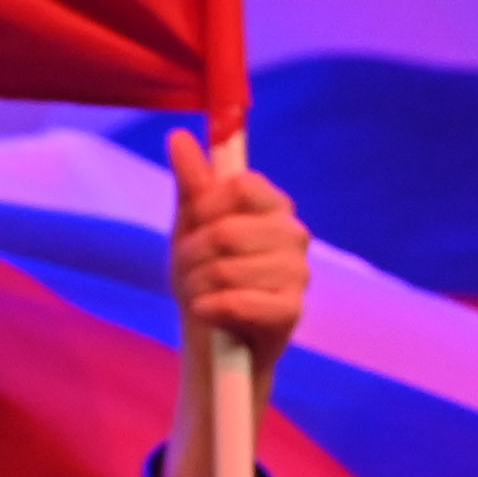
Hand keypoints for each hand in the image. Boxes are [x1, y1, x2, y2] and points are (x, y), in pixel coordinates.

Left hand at [160, 125, 308, 476]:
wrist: (214, 340)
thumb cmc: (205, 277)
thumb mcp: (191, 227)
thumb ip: (192, 184)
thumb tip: (179, 136)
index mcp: (273, 208)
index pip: (244, 186)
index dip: (208, 206)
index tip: (195, 226)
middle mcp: (294, 235)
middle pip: (228, 230)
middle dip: (193, 256)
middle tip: (187, 273)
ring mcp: (298, 273)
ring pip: (229, 268)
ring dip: (198, 286)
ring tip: (199, 296)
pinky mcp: (293, 310)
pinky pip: (242, 301)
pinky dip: (213, 308)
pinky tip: (210, 312)